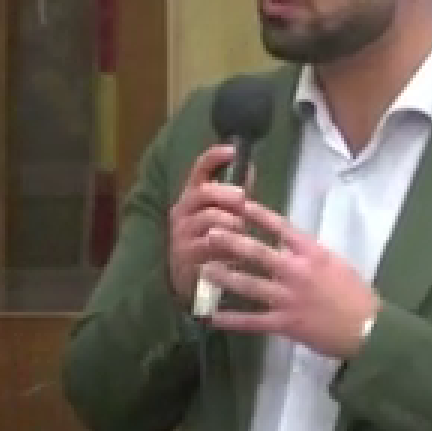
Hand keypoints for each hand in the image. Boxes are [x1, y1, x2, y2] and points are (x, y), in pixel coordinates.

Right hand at [168, 144, 254, 303]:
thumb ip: (234, 195)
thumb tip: (250, 169)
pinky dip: (226, 246)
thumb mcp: (221, 216)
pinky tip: (235, 252)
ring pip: (209, 219)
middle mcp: (182, 212)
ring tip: (242, 230)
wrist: (188, 281)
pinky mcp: (186, 257)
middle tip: (243, 199)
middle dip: (226, 193)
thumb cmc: (209, 243)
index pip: (199, 170)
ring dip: (231, 222)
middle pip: (203, 193)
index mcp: (191, 197)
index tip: (232, 150)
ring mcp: (181, 234)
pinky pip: (209, 246)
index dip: (214, 157)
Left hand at [199, 199, 380, 359]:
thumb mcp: (334, 263)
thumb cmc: (355, 294)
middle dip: (230, 241)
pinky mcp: (284, 324)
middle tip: (209, 233)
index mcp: (312, 252)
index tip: (237, 203)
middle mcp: (297, 271)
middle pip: (257, 252)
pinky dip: (231, 320)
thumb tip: (284, 242)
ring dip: (224, 277)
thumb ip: (308, 252)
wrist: (368, 329)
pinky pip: (252, 321)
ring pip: (249, 285)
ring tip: (202, 269)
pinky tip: (212, 317)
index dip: (256, 214)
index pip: (280, 227)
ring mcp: (288, 298)